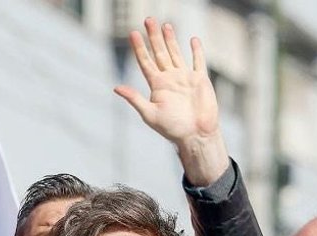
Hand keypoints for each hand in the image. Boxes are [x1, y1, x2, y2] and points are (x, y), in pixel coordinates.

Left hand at [115, 17, 228, 186]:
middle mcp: (170, 79)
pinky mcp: (200, 80)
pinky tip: (192, 40)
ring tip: (165, 24)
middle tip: (148, 19)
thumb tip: (116, 88)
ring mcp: (185, 78)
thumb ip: (135, 99)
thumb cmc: (173, 128)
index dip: (139, 48)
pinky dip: (196, 51)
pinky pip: (198, 62)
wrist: (196, 135)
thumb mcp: (150, 114)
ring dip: (171, 39)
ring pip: (176, 53)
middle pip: (160, 53)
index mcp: (157, 85)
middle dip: (153, 36)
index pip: (146, 62)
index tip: (133, 33)